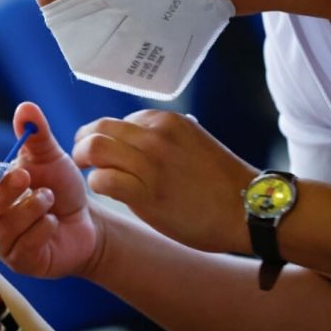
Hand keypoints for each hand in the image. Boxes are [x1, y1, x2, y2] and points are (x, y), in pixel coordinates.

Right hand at [0, 102, 97, 277]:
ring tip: (49, 197)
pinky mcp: (20, 262)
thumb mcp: (51, 157)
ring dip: (28, 209)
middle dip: (4, 190)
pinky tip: (53, 221)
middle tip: (27, 176)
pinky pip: (22, 247)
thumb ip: (37, 134)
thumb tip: (26, 108)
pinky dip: (39, 230)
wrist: (87, 221)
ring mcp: (2, 243)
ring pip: (2, 229)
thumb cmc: (60, 187)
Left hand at [74, 110, 257, 254]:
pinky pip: (103, 179)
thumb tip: (136, 138)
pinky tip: (104, 189)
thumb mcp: (193, 142)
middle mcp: (156, 136)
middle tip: (81, 157)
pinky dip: (97, 183)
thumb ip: (164, 139)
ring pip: (94, 148)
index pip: (118, 121)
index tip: (103, 150)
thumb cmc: (221, 182)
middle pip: (98, 127)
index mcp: (167, 121)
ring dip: (83, 159)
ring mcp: (151, 163)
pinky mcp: (148, 193)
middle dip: (83, 141)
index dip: (104, 135)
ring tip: (86, 171)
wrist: (249, 210)